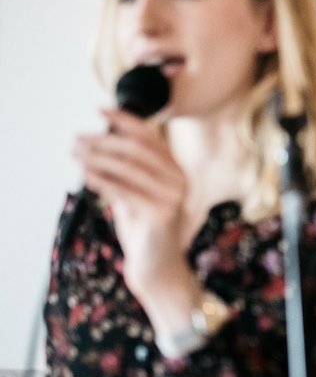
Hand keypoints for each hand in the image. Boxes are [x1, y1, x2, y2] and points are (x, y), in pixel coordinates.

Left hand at [74, 108, 189, 303]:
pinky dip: (102, 180)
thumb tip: (98, 140)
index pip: (150, 136)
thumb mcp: (135, 192)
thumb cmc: (143, 228)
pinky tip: (85, 174)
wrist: (157, 265)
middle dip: (103, 140)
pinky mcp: (161, 213)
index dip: (124, 120)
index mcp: (176, 169)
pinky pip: (125, 190)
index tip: (99, 111)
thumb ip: (126, 169)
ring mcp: (173, 196)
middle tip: (77, 139)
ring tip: (75, 155)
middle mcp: (179, 178)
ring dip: (97, 158)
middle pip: (137, 148)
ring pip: (129, 167)